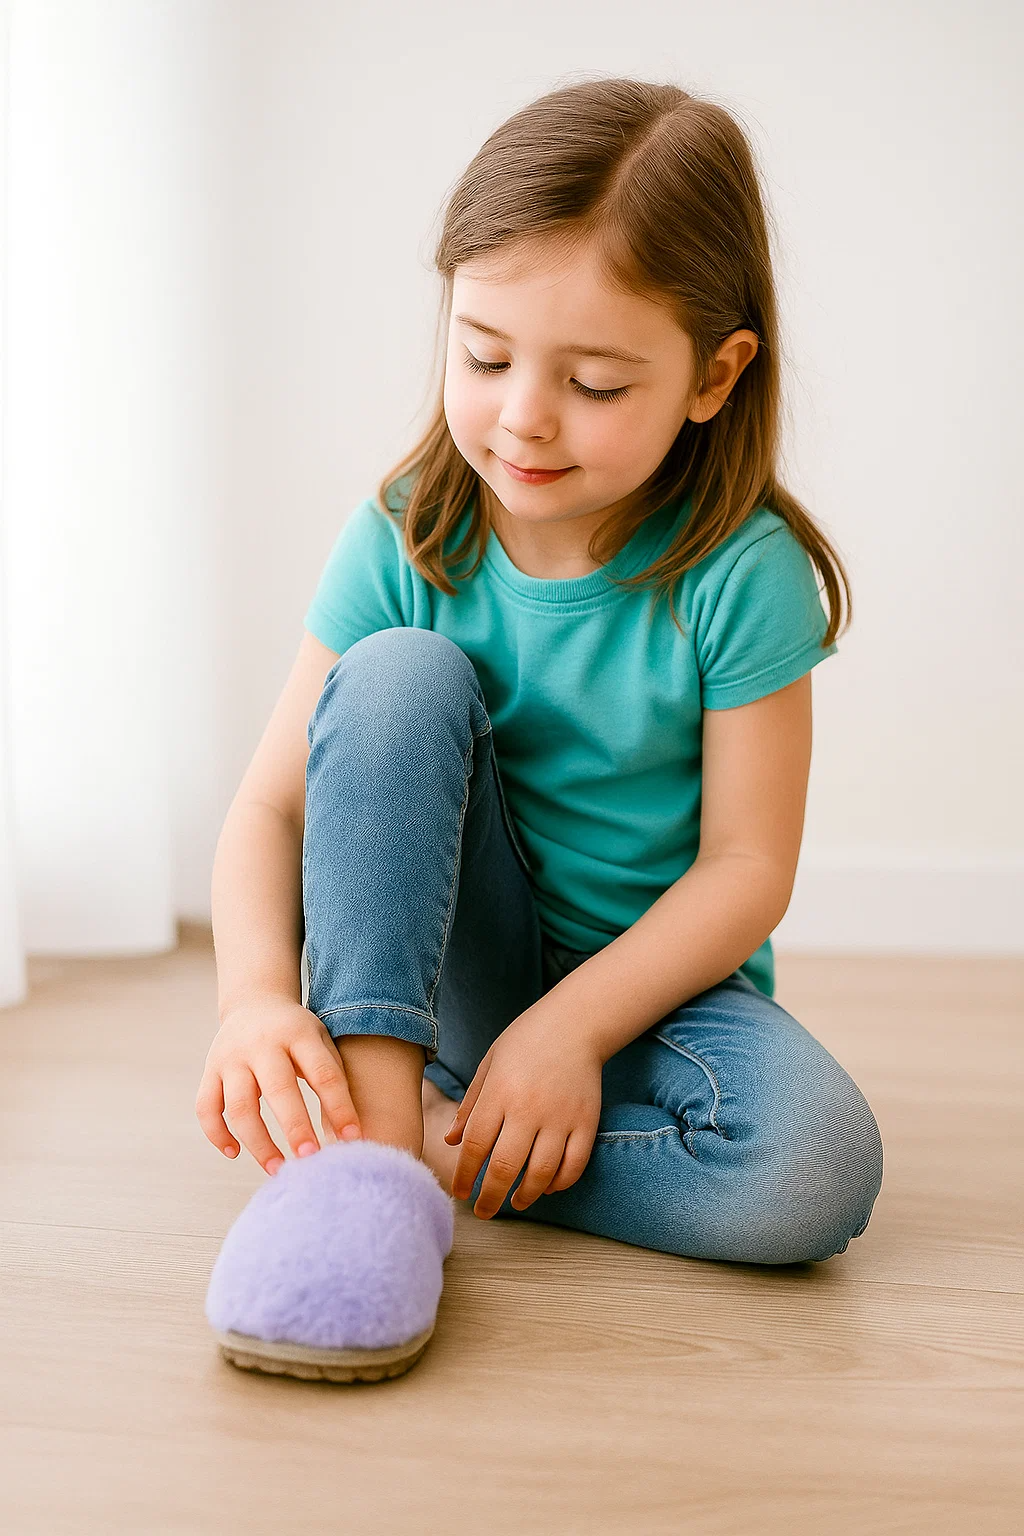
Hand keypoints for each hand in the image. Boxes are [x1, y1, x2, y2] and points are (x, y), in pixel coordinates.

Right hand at [195, 996, 361, 1174]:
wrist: (254, 1003)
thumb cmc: (297, 1034)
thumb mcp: (321, 1042)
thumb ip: (334, 1081)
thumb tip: (347, 1136)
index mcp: (299, 1033)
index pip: (323, 1073)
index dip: (339, 1107)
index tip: (352, 1139)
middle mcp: (262, 1044)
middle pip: (278, 1089)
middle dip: (295, 1128)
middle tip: (310, 1160)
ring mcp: (231, 1057)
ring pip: (239, 1106)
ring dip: (258, 1142)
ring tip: (277, 1169)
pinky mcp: (210, 1070)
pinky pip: (206, 1108)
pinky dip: (217, 1134)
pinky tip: (234, 1152)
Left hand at [443, 1006, 602, 1218]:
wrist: (576, 1023)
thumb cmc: (525, 1041)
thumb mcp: (490, 1064)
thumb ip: (471, 1104)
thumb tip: (452, 1142)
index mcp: (500, 1092)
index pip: (476, 1145)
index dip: (465, 1175)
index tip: (460, 1193)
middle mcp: (529, 1107)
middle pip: (506, 1166)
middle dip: (490, 1197)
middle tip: (483, 1212)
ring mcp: (561, 1116)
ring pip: (542, 1172)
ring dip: (526, 1195)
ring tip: (515, 1203)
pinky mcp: (587, 1121)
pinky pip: (574, 1164)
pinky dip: (560, 1183)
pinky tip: (546, 1187)